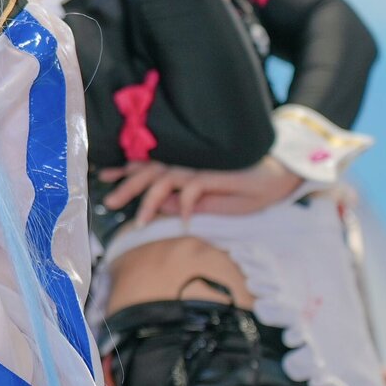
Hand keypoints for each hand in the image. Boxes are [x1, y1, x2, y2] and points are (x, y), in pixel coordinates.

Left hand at [98, 157, 301, 225]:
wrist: (280, 178)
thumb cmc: (246, 187)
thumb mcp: (211, 201)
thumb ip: (185, 201)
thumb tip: (159, 205)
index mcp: (185, 165)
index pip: (150, 164)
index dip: (126, 169)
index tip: (104, 176)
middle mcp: (189, 162)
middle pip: (150, 170)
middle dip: (127, 186)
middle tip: (110, 202)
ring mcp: (201, 166)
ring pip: (165, 178)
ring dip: (150, 201)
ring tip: (139, 222)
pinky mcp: (216, 173)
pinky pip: (192, 188)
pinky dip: (185, 205)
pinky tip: (183, 221)